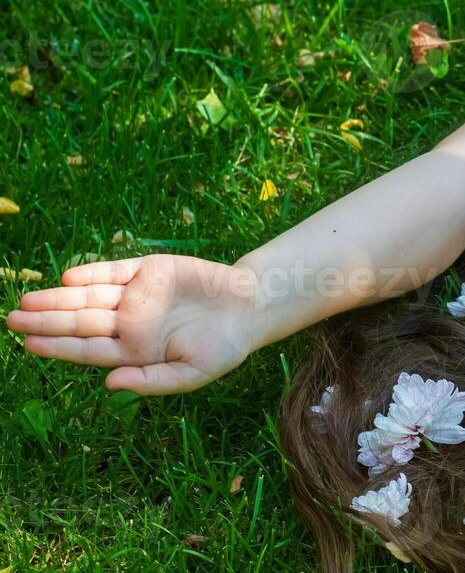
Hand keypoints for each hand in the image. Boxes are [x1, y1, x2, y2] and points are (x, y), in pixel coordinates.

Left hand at [6, 255, 261, 394]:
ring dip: (58, 298)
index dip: (57, 346)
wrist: (251, 306)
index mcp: (135, 351)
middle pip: (80, 322)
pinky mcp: (150, 270)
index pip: (87, 349)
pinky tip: (69, 278)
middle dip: (46, 320)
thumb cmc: (223, 347)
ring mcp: (138, 295)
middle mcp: (129, 323)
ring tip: (26, 301)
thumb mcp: (192, 374)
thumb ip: (150, 382)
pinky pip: (114, 271)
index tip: (28, 344)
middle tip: (11, 319)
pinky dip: (93, 273)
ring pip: (90, 297)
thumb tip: (107, 384)